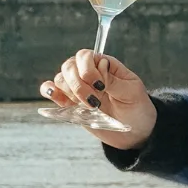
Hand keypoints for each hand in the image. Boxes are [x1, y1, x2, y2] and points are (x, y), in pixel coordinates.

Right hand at [41, 51, 155, 145]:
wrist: (135, 131)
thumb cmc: (137, 107)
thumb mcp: (132, 92)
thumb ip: (114, 80)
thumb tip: (100, 66)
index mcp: (105, 65)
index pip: (85, 56)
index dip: (88, 70)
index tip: (101, 86)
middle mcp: (88, 73)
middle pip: (69, 66)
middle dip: (78, 85)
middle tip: (94, 101)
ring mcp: (78, 88)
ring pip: (60, 79)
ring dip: (69, 92)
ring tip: (88, 106)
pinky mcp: (70, 103)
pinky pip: (51, 91)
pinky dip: (50, 92)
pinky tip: (61, 101)